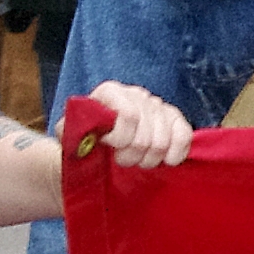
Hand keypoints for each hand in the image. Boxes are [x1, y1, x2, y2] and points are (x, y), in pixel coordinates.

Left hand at [75, 79, 194, 168]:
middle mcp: (136, 93)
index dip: (122, 139)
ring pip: (164, 138)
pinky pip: (184, 134)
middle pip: (147, 131)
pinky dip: (176, 153)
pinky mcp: (174, 118)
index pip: (129, 115)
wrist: (100, 144)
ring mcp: (157, 104)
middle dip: (134, 155)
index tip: (111, 150)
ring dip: (150, 158)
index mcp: (110, 92)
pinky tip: (166, 161)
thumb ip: (68, 130)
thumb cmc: (84, 139)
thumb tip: (82, 134)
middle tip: (122, 161)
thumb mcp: (69, 133)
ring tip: (138, 162)